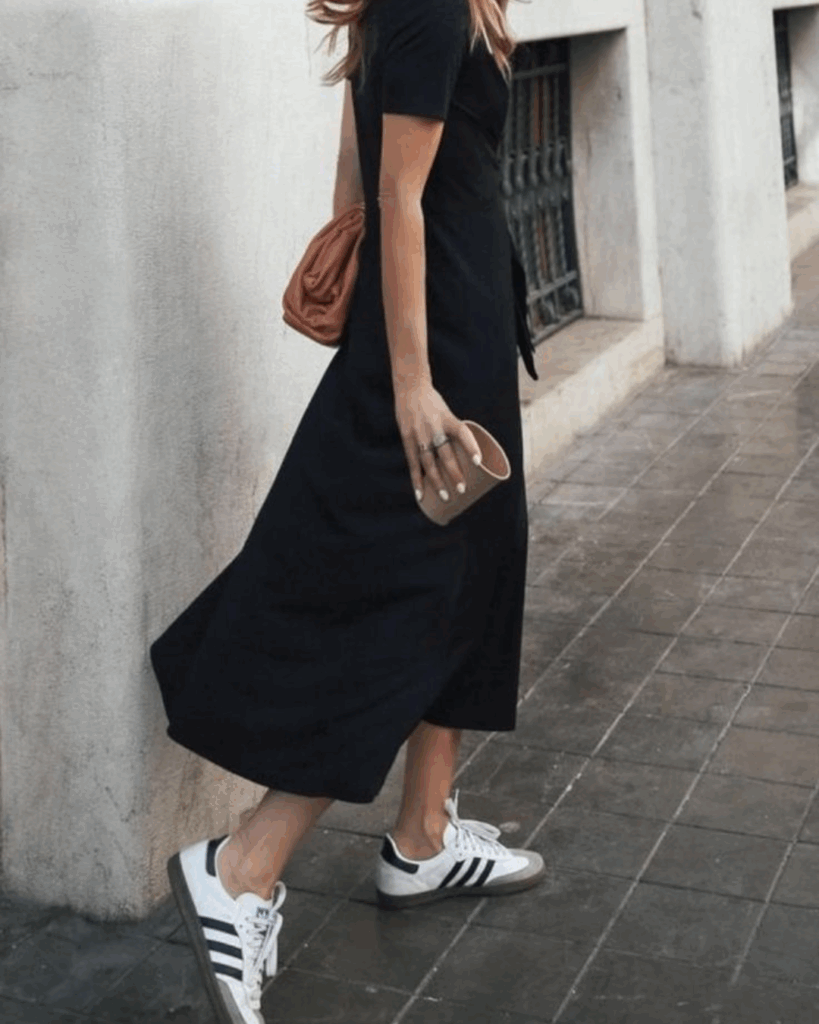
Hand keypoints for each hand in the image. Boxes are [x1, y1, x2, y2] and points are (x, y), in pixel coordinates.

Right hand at [393, 377, 482, 503]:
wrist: (410, 388)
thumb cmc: (434, 404)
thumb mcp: (447, 413)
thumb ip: (453, 434)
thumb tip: (464, 460)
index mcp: (448, 418)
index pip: (462, 432)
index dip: (471, 447)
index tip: (479, 462)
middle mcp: (433, 427)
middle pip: (445, 453)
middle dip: (454, 473)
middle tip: (462, 489)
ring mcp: (419, 435)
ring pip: (429, 463)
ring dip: (437, 482)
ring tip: (446, 496)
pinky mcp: (407, 439)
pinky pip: (413, 464)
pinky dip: (417, 481)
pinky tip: (420, 495)